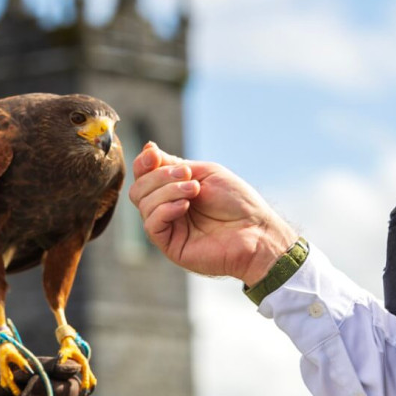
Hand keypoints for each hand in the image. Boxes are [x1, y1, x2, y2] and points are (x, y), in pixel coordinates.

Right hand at [129, 142, 296, 284]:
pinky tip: (184, 206)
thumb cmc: (237, 202)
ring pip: (144, 204)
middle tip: (187, 175)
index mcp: (175, 190)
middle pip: (139, 189)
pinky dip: (164, 210)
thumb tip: (147, 150)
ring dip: (168, 191)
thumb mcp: (205, 173)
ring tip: (194, 190)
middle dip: (159, 177)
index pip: (144, 176)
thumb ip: (174, 164)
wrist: (256, 230)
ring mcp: (169, 228)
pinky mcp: (171, 245)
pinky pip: (151, 225)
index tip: (153, 154)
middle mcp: (168, 208)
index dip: (143, 163)